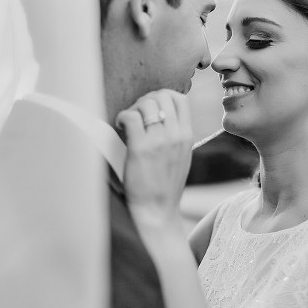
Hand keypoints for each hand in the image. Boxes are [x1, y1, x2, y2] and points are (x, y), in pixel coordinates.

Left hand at [115, 89, 192, 231]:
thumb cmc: (165, 186)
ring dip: (133, 108)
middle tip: (137, 115)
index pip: (180, 99)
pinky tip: (120, 127)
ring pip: (146, 104)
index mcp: (187, 136)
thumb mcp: (182, 156)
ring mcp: (159, 141)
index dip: (163, 96)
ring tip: (128, 123)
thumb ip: (176, 135)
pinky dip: (123, 117)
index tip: (151, 108)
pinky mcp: (141, 148)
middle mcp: (175, 135)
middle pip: (162, 96)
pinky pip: (131, 117)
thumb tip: (163, 114)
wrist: (156, 211)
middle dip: (146, 100)